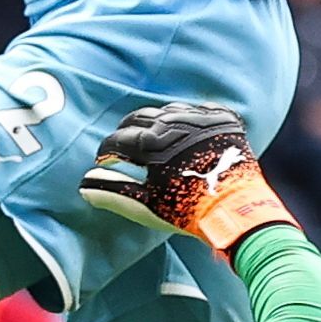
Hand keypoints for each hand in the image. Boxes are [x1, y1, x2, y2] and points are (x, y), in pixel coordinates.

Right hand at [78, 102, 295, 250]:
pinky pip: (200, 110)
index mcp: (151, 142)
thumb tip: (84, 186)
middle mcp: (175, 122)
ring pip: (169, 110)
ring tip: (154, 138)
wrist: (236, 211)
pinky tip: (185, 131)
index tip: (104, 160)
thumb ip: (112, 192)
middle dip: (127, 131)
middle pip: (140, 118)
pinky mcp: (223, 120)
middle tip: (124, 146)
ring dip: (157, 122)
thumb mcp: (145, 205)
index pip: (117, 140)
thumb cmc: (187, 211)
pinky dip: (189, 119)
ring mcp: (201, 118)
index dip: (106, 151)